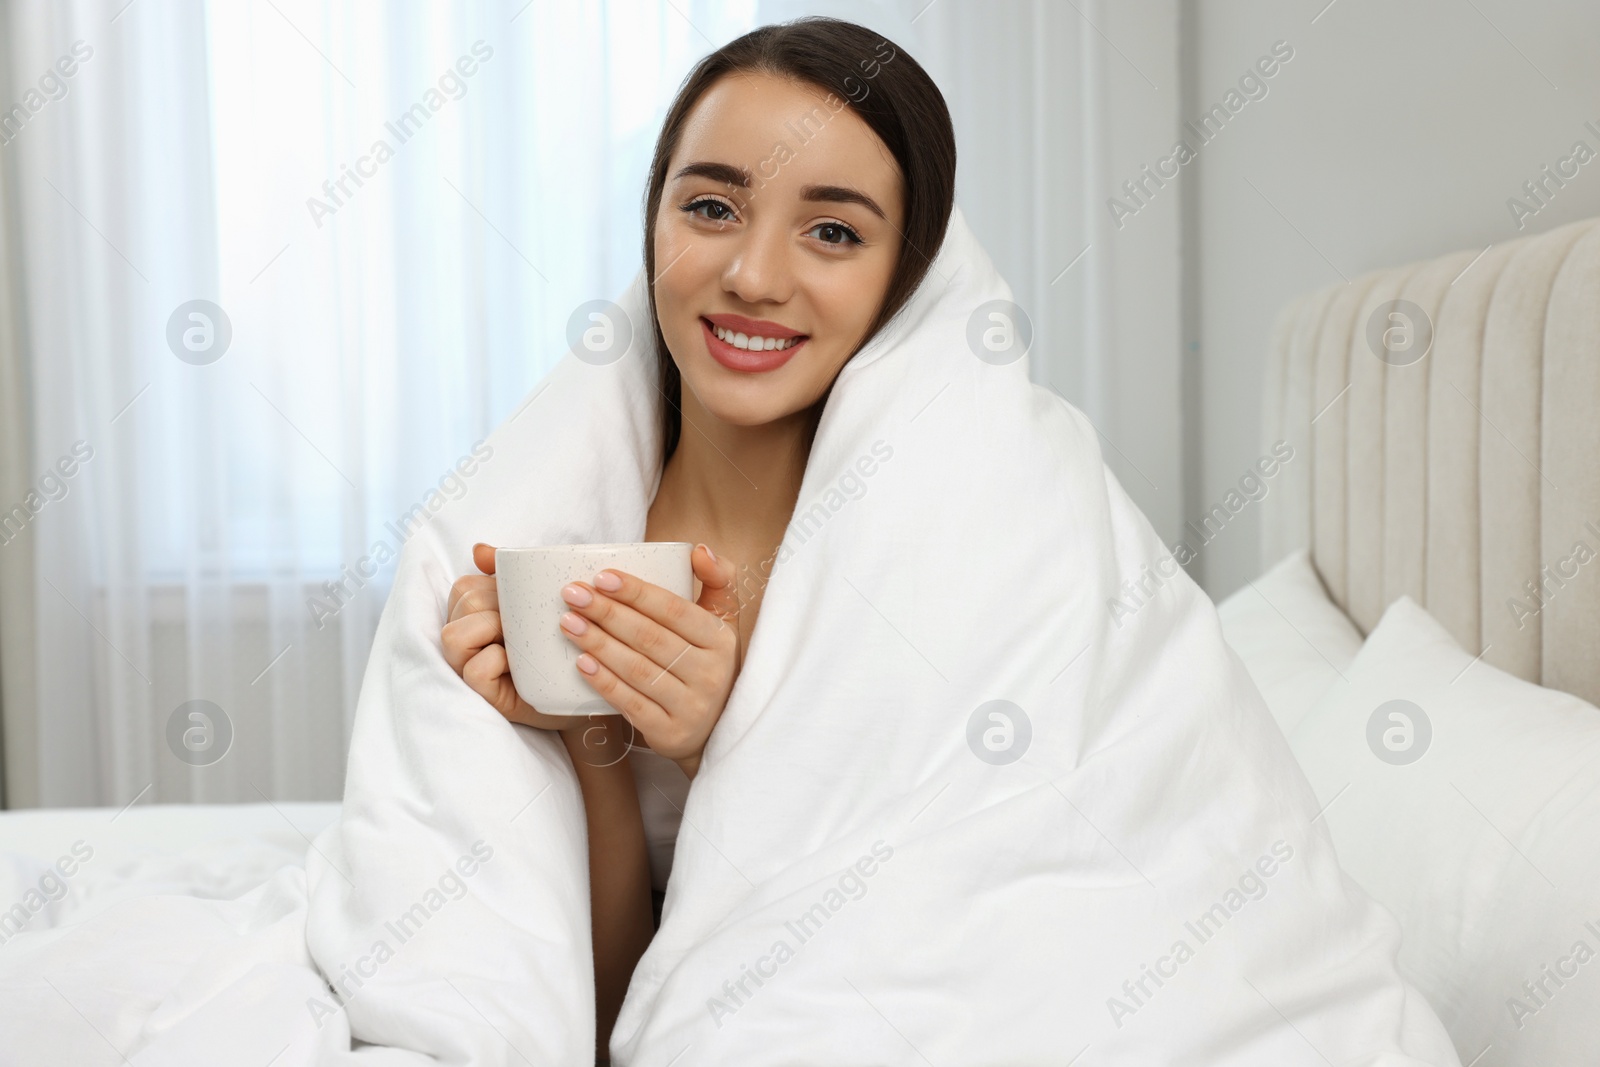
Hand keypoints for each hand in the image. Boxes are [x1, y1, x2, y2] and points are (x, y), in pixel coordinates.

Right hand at [441, 543, 589, 731]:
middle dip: (500, 608)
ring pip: (455, 635)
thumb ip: (511, 574)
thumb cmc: (559, 646)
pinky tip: (517, 666)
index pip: (466, 586)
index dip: (496, 588)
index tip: (522, 604)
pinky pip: (475, 670)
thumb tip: (478, 550)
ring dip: (492, 630)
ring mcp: (468, 669)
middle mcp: (464, 641)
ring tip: (520, 643)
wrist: (587, 690)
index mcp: (474, 615)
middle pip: (465, 603)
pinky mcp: (482, 696)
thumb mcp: (540, 603)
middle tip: (528, 626)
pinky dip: (497, 662)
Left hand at [558, 544, 739, 778]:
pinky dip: (604, 682)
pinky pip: (631, 704)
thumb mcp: (723, 623)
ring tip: (567, 622)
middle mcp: (711, 674)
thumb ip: (718, 580)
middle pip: (650, 637)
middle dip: (607, 613)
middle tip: (572, 594)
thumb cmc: (708, 664)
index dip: (636, 592)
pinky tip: (581, 663)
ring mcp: (692, 706)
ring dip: (598, 643)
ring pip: (637, 669)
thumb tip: (700, 549)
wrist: (716, 729)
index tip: (601, 577)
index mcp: (721, 640)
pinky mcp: (671, 733)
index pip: (674, 610)